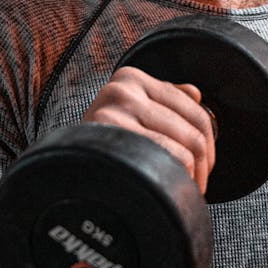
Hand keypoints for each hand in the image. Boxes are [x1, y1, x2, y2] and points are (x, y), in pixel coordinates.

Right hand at [82, 68, 216, 194]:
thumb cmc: (99, 149)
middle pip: (194, 129)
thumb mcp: (128, 115)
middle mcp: (123, 89)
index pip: (194, 107)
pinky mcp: (112, 136)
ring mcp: (115, 111)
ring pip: (186, 147)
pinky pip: (170, 158)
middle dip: (204, 163)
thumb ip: (161, 100)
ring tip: (182, 189)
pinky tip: (169, 189)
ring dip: (194, 176)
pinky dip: (179, 180)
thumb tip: (196, 94)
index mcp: (131, 79)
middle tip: (197, 183)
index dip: (207, 140)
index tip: (204, 163)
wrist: (59, 172)